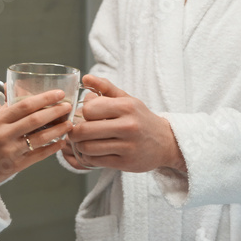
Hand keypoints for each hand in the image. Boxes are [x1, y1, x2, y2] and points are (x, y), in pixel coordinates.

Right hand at [0, 90, 72, 189]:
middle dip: (55, 111)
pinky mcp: (16, 165)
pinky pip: (39, 155)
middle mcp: (4, 134)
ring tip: (69, 124)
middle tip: (69, 106)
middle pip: (35, 119)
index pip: (24, 105)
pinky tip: (61, 143)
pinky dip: (52, 148)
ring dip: (58, 130)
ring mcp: (11, 150)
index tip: (59, 93)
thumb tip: (25, 96)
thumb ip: (7, 110)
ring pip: (40, 138)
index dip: (44, 98)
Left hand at [65, 75, 185, 173]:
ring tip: (85, 142)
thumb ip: (105, 87)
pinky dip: (89, 157)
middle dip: (75, 132)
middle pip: (83, 130)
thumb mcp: (127, 99)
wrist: (165, 142)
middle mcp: (128, 126)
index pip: (88, 109)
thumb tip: (85, 77)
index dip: (82, 113)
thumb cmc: (140, 118)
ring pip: (87, 148)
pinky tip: (95, 152)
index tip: (86, 116)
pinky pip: (95, 161)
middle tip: (77, 132)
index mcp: (127, 106)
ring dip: (80, 146)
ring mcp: (127, 146)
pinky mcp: (125, 163)